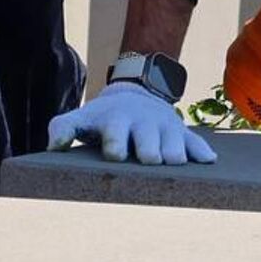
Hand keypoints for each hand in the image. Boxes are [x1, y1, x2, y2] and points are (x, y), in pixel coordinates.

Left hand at [46, 85, 217, 164]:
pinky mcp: (182, 133)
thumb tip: (54, 146)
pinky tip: (206, 162)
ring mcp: (165, 128)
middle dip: (149, 155)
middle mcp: (143, 124)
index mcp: (117, 122)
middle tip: (147, 161)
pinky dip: (201, 153)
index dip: (116, 147)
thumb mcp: (81, 119)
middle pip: (150, 147)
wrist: (135, 95)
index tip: (115, 156)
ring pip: (175, 148)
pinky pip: (196, 143)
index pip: (117, 136)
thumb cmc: (103, 118)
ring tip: (170, 166)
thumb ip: (62, 128)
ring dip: (173, 159)